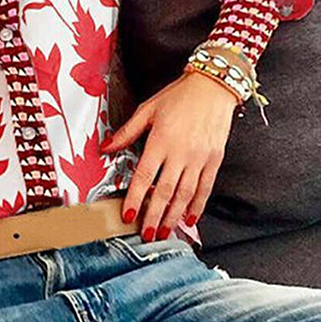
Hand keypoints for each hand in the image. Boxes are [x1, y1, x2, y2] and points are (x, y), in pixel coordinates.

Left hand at [101, 69, 238, 240]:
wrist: (213, 86)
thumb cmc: (178, 96)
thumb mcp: (147, 110)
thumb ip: (126, 132)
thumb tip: (105, 147)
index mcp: (161, 141)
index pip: (144, 177)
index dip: (136, 199)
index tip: (129, 215)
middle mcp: (181, 152)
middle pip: (165, 192)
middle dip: (154, 216)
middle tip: (146, 234)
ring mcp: (199, 158)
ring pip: (185, 195)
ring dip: (174, 216)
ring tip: (164, 232)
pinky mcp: (214, 160)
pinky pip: (205, 188)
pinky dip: (197, 206)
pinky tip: (190, 219)